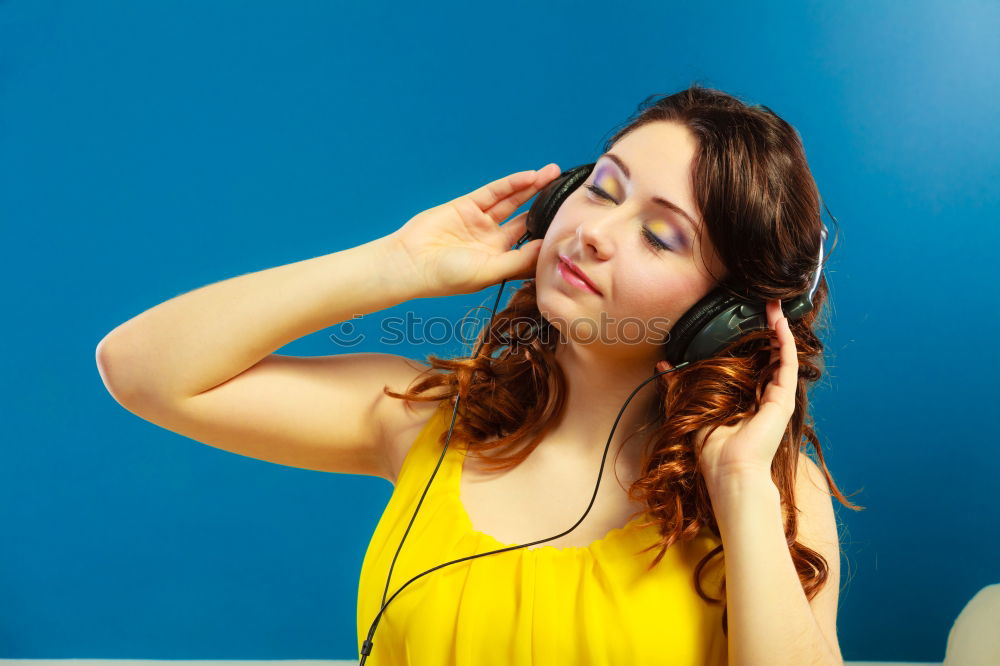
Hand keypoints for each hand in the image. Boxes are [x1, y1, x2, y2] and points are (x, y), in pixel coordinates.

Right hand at [383, 163, 561, 297]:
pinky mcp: (468, 205)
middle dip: (544, 208)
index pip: (530, 247)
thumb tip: (546, 248)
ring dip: (532, 188)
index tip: (570, 227)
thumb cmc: (448, 276)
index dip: (548, 237)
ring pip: (512, 202)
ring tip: (553, 174)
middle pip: (525, 221)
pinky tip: (530, 176)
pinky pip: (494, 192)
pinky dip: (512, 184)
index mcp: (499, 262)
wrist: (411, 263)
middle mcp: (492, 242)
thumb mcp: (489, 272)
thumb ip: (518, 260)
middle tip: (567, 194)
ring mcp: (480, 222)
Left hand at [657, 299, 798, 491]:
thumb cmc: (712, 448)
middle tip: (763, 305)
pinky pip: (787, 364)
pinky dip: (785, 342)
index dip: (753, 341)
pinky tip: (779, 323)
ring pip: (782, 355)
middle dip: (768, 329)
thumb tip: (663, 365)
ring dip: (779, 329)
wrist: (728, 471)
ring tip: (773, 305)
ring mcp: (778, 398)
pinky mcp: (784, 400)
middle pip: (771, 355)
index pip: (754, 363)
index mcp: (748, 399)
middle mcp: (766, 397)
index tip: (745, 319)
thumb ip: (679, 385)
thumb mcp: (690, 406)